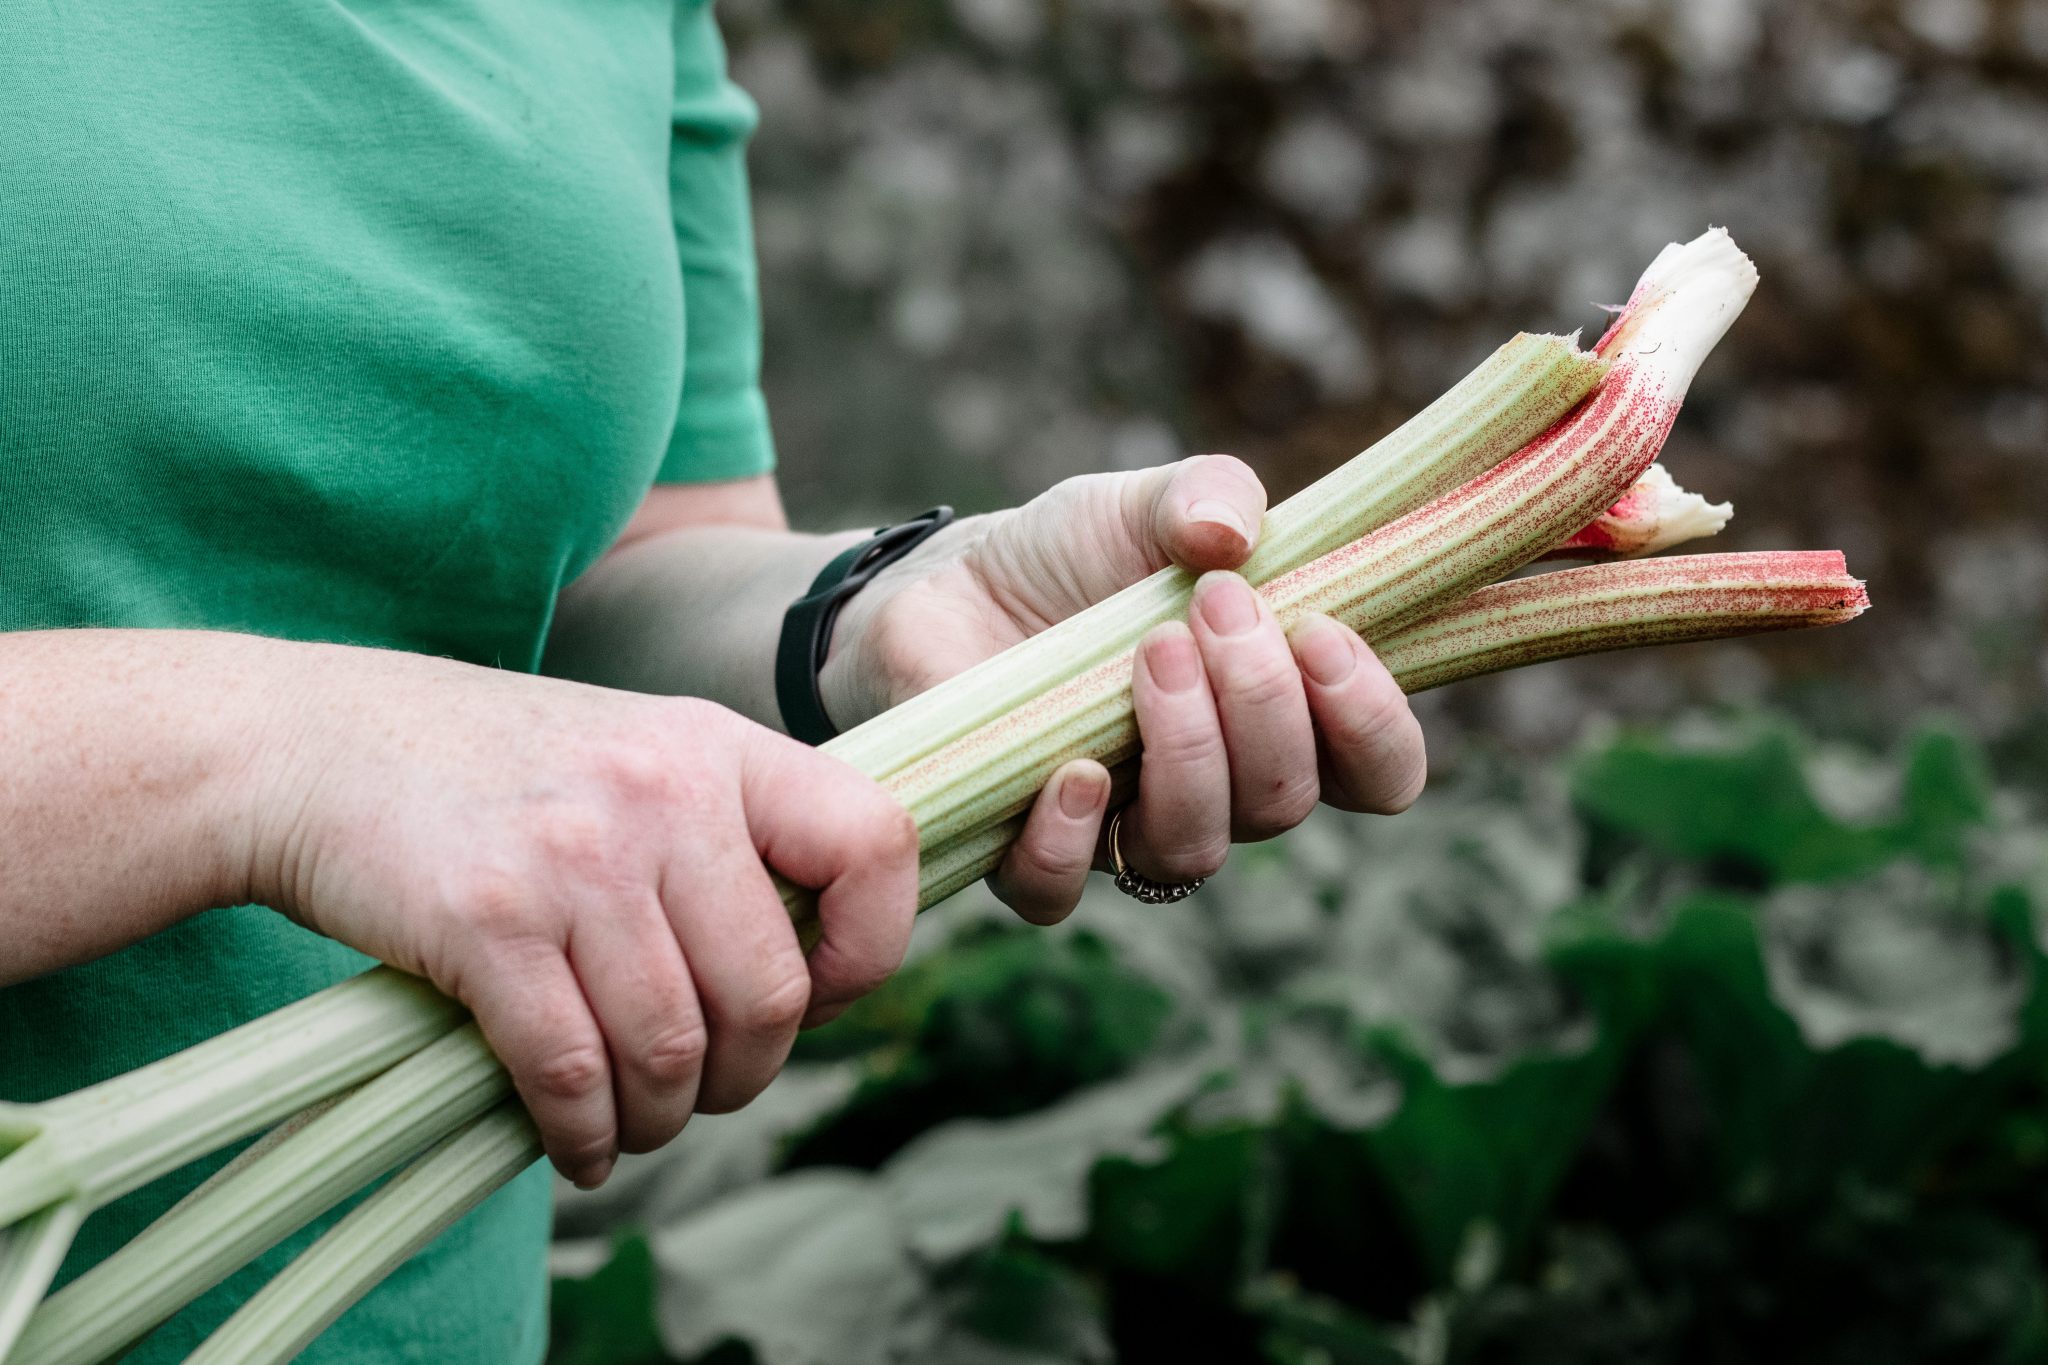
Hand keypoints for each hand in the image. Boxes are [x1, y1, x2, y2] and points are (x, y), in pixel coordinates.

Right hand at [245, 651, 917, 1186]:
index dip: (868, 947)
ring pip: (674, 1049)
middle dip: (747, 1074)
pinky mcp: (487, 920)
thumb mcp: (636, 753)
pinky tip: (572, 1142)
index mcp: (719, 748)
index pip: (877, 845)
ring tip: (632, 1123)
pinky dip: (581, 1134)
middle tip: (704, 1089)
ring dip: (660, 1119)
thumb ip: (726, 836)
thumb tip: (810, 977)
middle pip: (771, 992)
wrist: (313, 743)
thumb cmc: (491, 771)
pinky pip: (572, 1072)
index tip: (816, 994)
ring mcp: (578, 856)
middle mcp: (665, 792)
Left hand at [819, 455, 1426, 922]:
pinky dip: (1071, 839)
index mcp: (1276, 715)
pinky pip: (1062, 890)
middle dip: (1264, 702)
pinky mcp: (1024, 845)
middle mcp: (1216, 787)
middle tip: (1217, 605)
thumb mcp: (1144, 502)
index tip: (1325, 633)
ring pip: (1194, 850)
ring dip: (1189, 753)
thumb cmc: (1073, 553)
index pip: (1376, 773)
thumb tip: (1231, 530)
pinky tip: (1072, 767)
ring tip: (1152, 650)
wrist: (946, 581)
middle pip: (1285, 800)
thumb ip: (1206, 495)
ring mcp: (1123, 826)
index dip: (1373, 726)